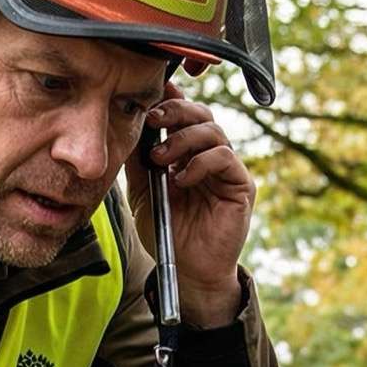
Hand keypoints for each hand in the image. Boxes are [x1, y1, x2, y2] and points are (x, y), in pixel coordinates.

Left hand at [126, 87, 254, 328]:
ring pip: (213, 131)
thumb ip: (138, 161)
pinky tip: (181, 178)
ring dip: (182, 138)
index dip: (170, 100)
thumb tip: (126, 125)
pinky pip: (225, 157)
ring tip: (160, 158)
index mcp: (187, 152)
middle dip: (175, 111)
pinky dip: (200, 162)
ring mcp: (227, 169)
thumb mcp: (143, 192)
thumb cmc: (167, 231)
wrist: (188, 269)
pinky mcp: (241, 185)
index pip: (183, 114)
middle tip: (153, 120)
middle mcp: (209, 155)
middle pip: (201, 113)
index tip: (149, 97)